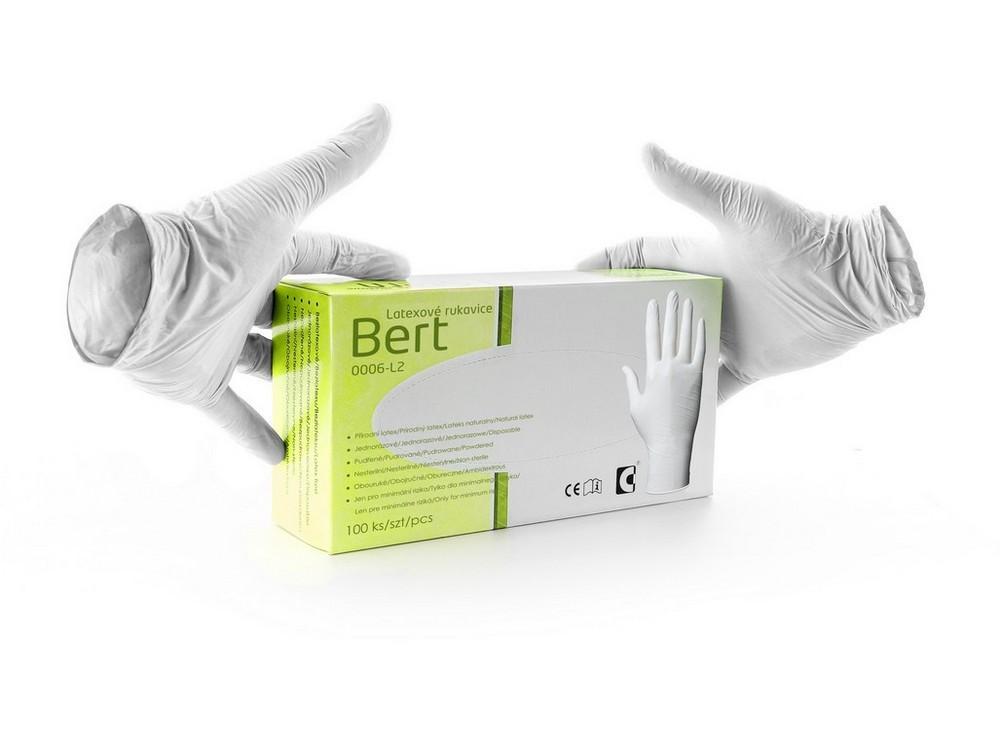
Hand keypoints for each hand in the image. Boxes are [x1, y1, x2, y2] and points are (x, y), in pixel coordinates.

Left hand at [67, 105, 407, 463]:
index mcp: (265, 251)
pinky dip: (255, 433)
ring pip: (274, 361)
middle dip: (340, 322)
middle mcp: (246, 295)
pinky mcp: (203, 383)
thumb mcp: (284, 199)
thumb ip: (333, 163)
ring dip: (304, 374)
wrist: (148, 294)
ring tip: (348, 392)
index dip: (367, 263)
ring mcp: (225, 342)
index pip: (327, 256)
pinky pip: (233, 414)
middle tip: (386, 341)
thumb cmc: (216, 243)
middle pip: (303, 310)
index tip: (405, 277)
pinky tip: (284, 452)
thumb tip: (382, 113)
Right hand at [581, 145, 923, 400]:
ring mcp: (729, 330)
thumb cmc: (803, 239)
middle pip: (654, 304)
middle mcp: (710, 292)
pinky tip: (667, 411)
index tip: (574, 278)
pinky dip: (693, 398)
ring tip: (610, 377)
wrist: (858, 286)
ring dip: (650, 360)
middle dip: (620, 314)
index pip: (641, 256)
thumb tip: (644, 150)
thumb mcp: (742, 209)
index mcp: (701, 256)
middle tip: (581, 331)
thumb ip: (693, 185)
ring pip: (677, 347)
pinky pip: (714, 384)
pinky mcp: (751, 362)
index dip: (608, 263)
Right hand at [623, 291, 705, 492]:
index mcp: (651, 372)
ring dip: (686, 318)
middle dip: (670, 311)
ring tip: (687, 301)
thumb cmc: (652, 428)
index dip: (652, 319)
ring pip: (686, 339)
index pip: (651, 338)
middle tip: (672, 293)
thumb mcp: (636, 404)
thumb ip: (632, 383)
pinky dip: (701, 336)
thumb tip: (625, 368)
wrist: (671, 444)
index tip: (652, 304)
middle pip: (669, 333)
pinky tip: (701, 322)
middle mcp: (667, 368)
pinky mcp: (698, 380)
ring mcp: (684, 373)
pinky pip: (701, 352)